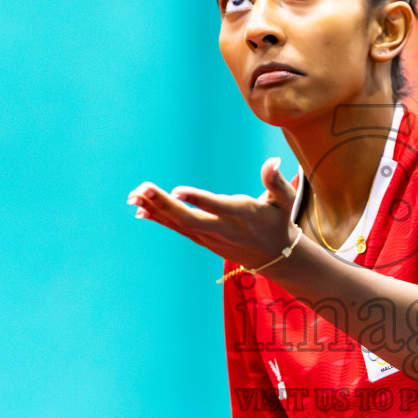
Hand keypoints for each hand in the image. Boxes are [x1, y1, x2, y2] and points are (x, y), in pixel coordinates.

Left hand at [128, 157, 298, 269]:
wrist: (274, 257)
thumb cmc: (279, 221)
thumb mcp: (284, 201)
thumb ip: (277, 181)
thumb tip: (273, 160)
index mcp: (245, 216)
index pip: (220, 208)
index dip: (199, 200)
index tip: (177, 191)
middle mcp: (224, 230)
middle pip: (191, 219)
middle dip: (165, 205)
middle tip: (143, 188)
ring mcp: (211, 238)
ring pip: (180, 225)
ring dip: (156, 210)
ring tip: (133, 195)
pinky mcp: (202, 239)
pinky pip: (178, 228)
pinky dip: (159, 219)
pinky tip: (140, 209)